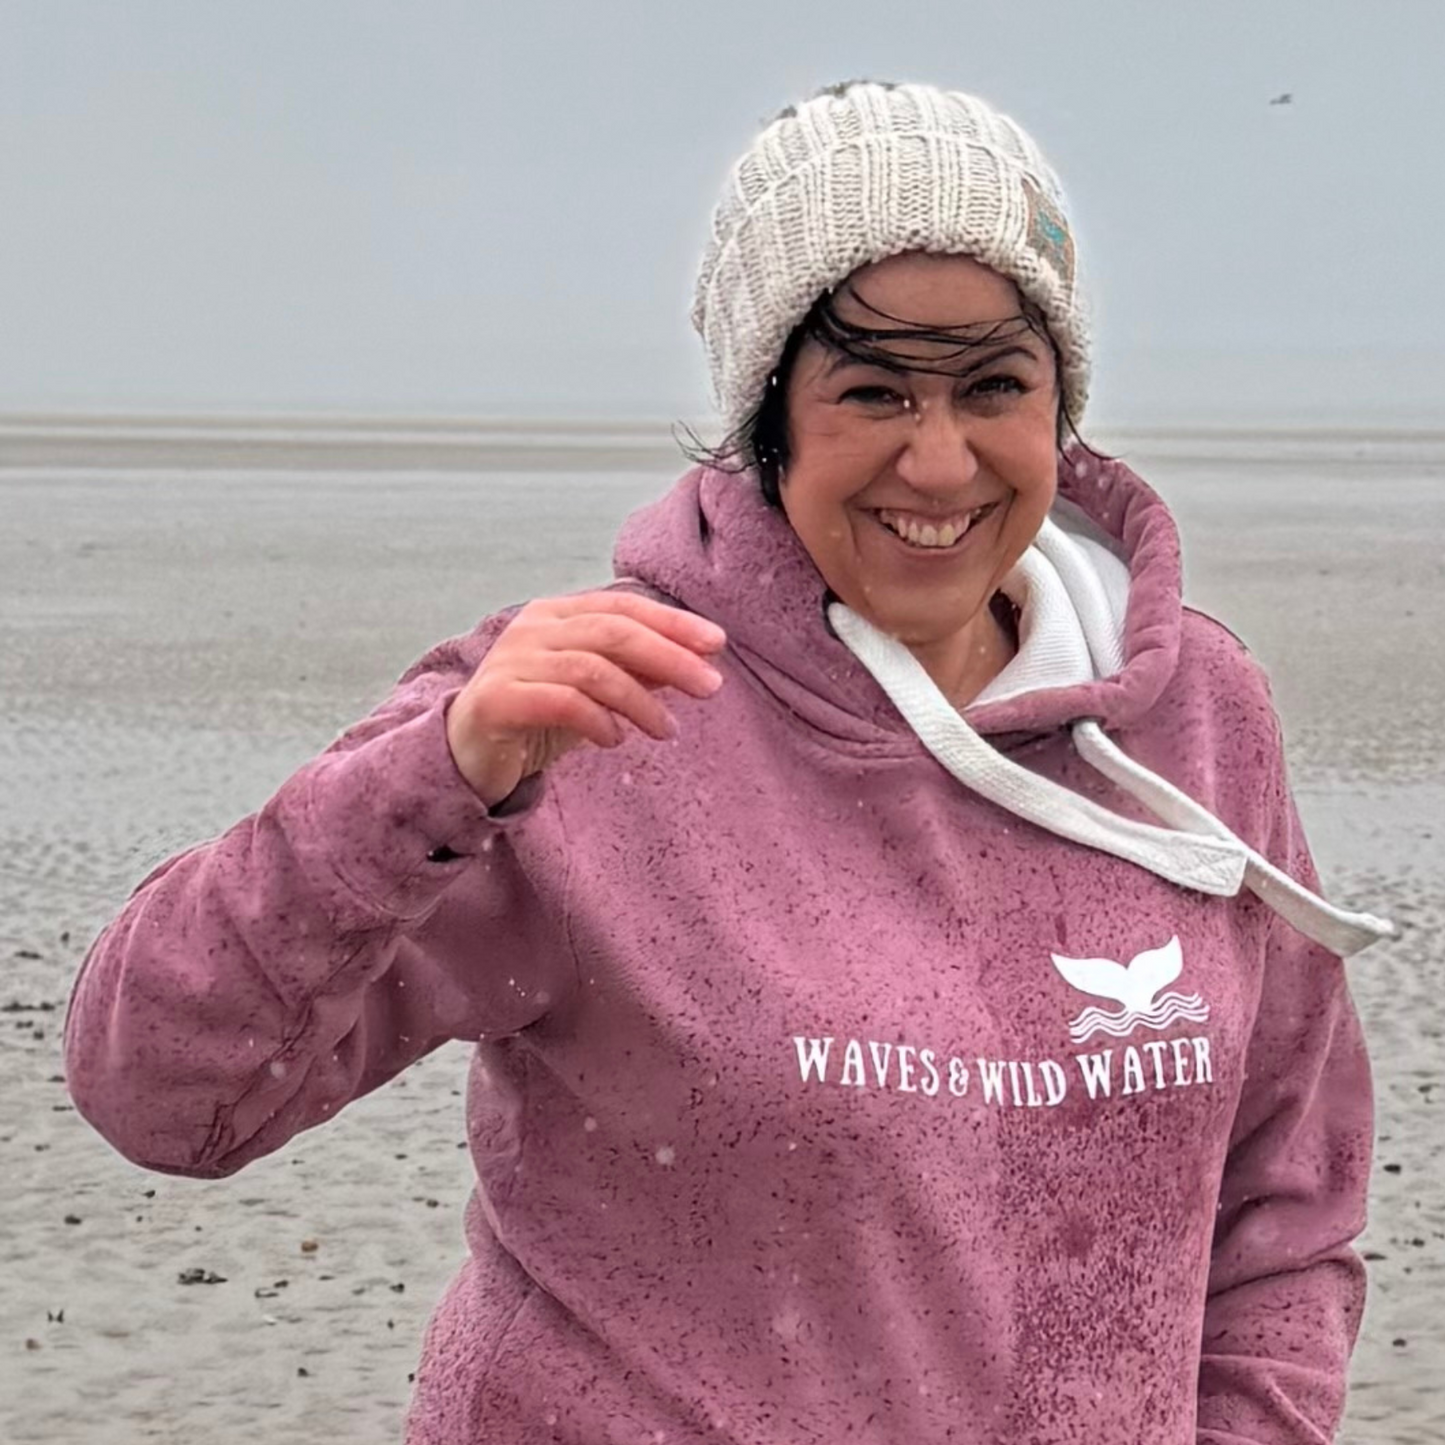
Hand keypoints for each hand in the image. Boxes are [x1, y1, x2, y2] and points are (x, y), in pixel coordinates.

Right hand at [445, 591, 727, 805]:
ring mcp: (512, 661)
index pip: (623, 606)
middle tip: (710, 686)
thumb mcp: (593, 691)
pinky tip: (616, 740)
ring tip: (668, 730)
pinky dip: (598, 720)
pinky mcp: (497, 700)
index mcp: (556, 614)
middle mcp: (532, 628)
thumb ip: (634, 672)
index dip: (672, 622)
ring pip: (592, 668)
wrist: (466, 753)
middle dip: (670, 656)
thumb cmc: (535, 716)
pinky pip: (561, 702)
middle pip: (614, 631)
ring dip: (640, 700)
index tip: (717, 643)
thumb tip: (693, 664)